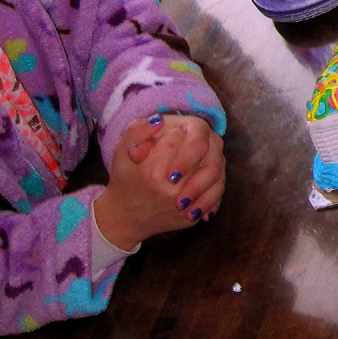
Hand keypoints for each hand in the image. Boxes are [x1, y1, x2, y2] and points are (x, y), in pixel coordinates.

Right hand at [94, 114, 225, 249]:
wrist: (125, 218)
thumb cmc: (124, 180)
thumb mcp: (121, 152)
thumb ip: (137, 131)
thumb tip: (159, 120)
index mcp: (152, 172)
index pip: (177, 138)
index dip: (173, 133)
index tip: (168, 137)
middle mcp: (170, 191)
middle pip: (200, 153)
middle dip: (194, 145)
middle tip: (185, 145)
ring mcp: (184, 206)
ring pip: (214, 171)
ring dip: (209, 159)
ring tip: (197, 158)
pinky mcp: (192, 216)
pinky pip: (216, 193)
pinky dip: (214, 180)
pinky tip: (205, 175)